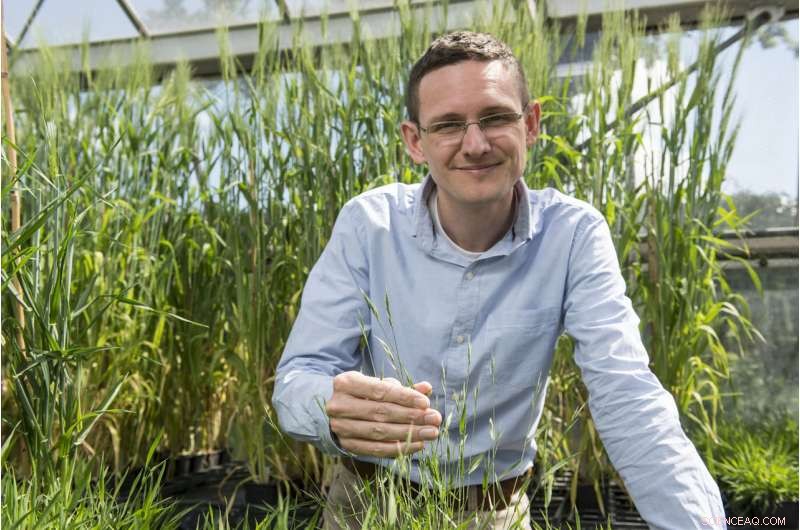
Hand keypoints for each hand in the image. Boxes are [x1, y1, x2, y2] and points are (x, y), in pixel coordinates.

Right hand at [326, 371, 441, 456]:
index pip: (380, 390)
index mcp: (346, 383)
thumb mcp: (378, 385)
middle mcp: (339, 405)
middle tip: (434, 418)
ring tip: (431, 432)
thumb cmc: (363, 395)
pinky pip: (376, 449)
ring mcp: (340, 427)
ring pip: (380, 432)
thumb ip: (401, 388)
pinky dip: (399, 448)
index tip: (426, 403)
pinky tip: (418, 444)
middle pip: (381, 412)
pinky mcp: (346, 445)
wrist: (336, 412)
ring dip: (409, 433)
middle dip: (411, 416)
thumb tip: (426, 388)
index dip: (404, 397)